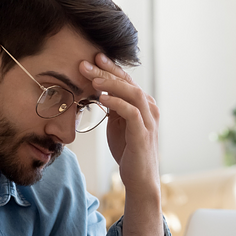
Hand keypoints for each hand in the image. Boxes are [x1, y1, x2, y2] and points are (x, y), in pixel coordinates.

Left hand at [80, 54, 159, 194]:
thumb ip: (113, 107)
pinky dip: (116, 103)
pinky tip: (102, 98)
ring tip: (93, 79)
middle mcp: (149, 108)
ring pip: (132, 93)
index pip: (126, 80)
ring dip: (111, 84)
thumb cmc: (128, 151)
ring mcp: (148, 120)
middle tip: (85, 64)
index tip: (93, 58)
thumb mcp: (118, 124)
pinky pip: (131, 112)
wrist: (139, 178)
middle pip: (128, 82)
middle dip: (106, 71)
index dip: (110, 68)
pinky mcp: (143, 133)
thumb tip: (99, 92)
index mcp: (142, 104)